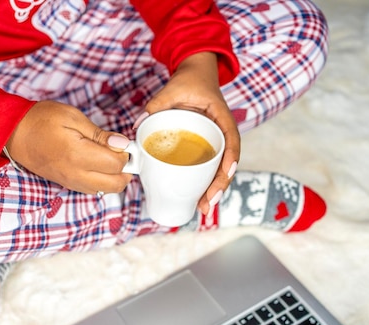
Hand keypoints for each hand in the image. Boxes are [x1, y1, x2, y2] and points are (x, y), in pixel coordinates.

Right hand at [5, 100, 131, 193]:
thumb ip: (99, 134)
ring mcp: (71, 182)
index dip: (125, 153)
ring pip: (106, 190)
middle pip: (116, 184)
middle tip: (121, 152)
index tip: (123, 142)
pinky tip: (98, 164)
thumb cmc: (41, 120)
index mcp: (77, 155)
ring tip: (109, 157)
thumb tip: (121, 144)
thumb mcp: (72, 117)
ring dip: (115, 177)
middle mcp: (75, 174)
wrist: (14, 134)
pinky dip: (103, 180)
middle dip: (126, 170)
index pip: (116, 164)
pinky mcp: (68, 184)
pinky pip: (93, 189)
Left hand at [138, 52, 240, 214]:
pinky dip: (205, 182)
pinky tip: (197, 197)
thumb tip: (136, 126)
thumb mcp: (173, 88)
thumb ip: (156, 104)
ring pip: (219, 169)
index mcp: (223, 119)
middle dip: (219, 186)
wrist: (196, 74)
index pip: (232, 143)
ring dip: (213, 189)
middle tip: (207, 204)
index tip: (224, 176)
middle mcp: (223, 133)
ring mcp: (216, 141)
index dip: (229, 162)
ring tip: (203, 208)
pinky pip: (208, 165)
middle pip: (227, 164)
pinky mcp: (206, 145)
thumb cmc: (189, 80)